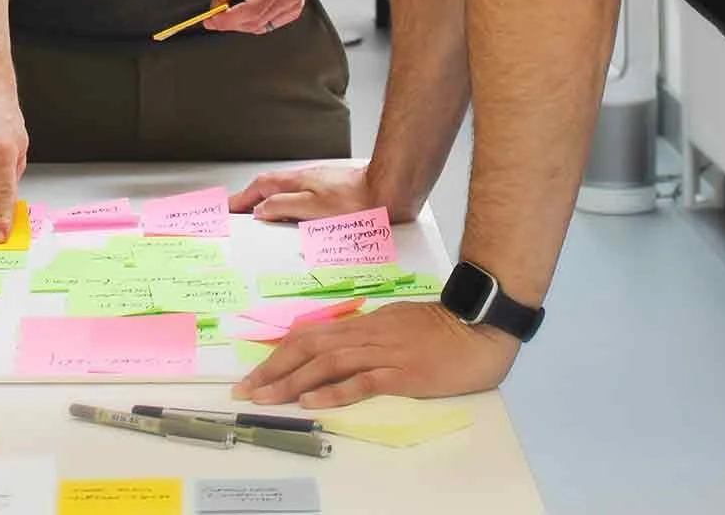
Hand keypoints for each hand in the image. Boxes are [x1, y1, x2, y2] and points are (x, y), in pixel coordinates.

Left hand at [205, 0, 311, 34]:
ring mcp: (295, 4)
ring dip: (241, 24)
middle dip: (230, 23)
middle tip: (214, 17)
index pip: (249, 12)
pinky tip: (246, 11)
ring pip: (261, 27)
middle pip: (254, 23)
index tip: (210, 20)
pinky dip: (255, 22)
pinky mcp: (295, 9)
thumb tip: (215, 9)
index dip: (226, 20)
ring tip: (229, 11)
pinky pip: (270, 25)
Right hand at [229, 163, 412, 223]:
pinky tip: (295, 214)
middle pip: (270, 187)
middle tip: (238, 212)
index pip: (259, 187)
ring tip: (260, 215)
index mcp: (296, 182)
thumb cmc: (356, 201)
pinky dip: (289, 204)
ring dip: (269, 200)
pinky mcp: (333, 191)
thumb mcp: (313, 207)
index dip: (242, 198)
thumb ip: (283, 206)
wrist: (388, 191)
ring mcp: (320, 184)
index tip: (227, 208)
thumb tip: (260, 209)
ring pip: (287, 191)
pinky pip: (302, 197)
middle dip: (252, 198)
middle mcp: (306, 180)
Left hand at [233, 301, 518, 407]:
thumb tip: (341, 347)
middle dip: (274, 369)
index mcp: (364, 324)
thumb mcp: (397, 323)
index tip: (256, 372)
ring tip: (267, 398)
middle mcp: (367, 335)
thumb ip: (369, 335)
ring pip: (328, 364)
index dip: (279, 354)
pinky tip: (313, 401)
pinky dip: (335, 391)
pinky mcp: (403, 374)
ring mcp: (384, 353)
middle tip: (246, 389)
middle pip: (310, 348)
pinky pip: (363, 382)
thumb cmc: (442, 328)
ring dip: (292, 382)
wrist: (478, 326)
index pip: (311, 336)